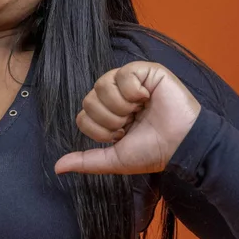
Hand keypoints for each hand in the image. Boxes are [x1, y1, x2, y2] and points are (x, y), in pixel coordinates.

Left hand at [54, 61, 201, 174]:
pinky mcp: (146, 71)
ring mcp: (131, 82)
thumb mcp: (115, 160)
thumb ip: (86, 161)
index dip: (100, 130)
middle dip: (110, 119)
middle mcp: (117, 97)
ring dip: (120, 106)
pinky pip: (123, 73)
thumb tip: (57, 167)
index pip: (83, 116)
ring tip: (138, 111)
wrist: (181, 145)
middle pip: (89, 100)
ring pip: (102, 85)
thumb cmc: (152, 152)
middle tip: (130, 124)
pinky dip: (133, 90)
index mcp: (109, 115)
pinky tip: (147, 98)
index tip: (122, 136)